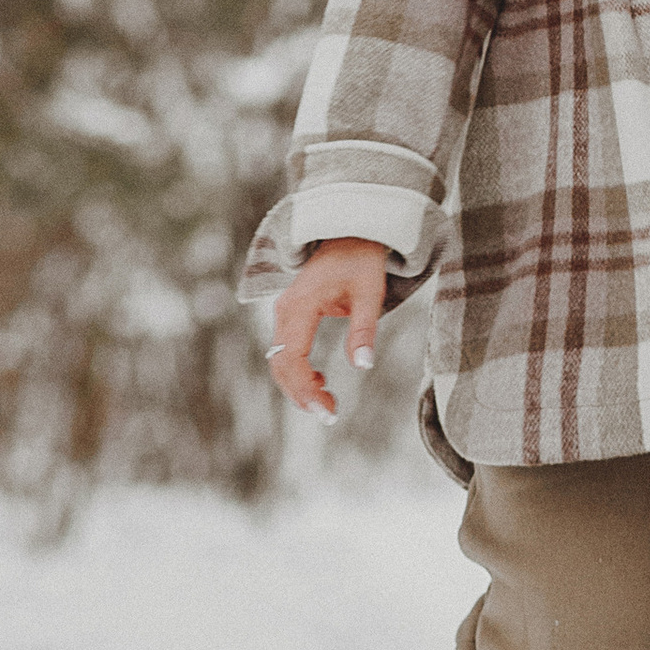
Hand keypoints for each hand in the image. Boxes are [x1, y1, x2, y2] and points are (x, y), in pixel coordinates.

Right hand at [266, 236, 388, 414]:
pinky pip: (286, 350)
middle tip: (328, 415)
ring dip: (298, 386)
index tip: (325, 411)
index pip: (292, 357)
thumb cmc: (361, 262)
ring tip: (327, 404)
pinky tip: (320, 382)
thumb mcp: (370, 295)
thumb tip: (362, 366)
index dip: (304, 389)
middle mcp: (286, 310)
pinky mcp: (291, 316)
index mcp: (301, 305)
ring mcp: (285, 312)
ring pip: (280, 360)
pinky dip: (298, 372)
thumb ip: (364, 331)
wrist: (349, 234)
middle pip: (280, 364)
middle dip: (300, 394)